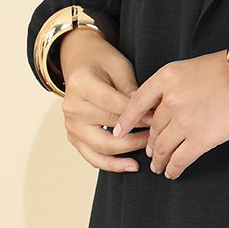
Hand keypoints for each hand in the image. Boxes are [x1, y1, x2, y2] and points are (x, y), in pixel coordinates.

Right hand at [60, 27, 154, 172]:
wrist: (80, 63)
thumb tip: (147, 111)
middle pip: (108, 127)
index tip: (157, 118)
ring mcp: (70, 125)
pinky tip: (132, 165)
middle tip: (157, 134)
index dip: (137, 114)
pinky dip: (112, 164)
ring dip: (128, 151)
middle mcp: (72, 107)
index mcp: (81, 84)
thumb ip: (131, 88)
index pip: (113, 105)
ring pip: (101, 147)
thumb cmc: (101, 62)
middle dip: (136, 133)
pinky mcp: (74, 138)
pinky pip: (92, 157)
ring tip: (149, 150)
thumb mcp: (119, 66)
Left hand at [111, 50, 228, 179]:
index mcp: (167, 78)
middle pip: (153, 128)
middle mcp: (171, 100)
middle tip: (150, 151)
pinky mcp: (200, 139)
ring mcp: (184, 121)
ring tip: (158, 165)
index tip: (118, 131)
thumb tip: (159, 107)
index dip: (126, 120)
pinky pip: (180, 159)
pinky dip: (173, 168)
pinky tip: (172, 172)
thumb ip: (171, 85)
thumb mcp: (189, 67)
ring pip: (163, 147)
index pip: (137, 102)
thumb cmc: (223, 69)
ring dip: (159, 159)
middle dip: (150, 143)